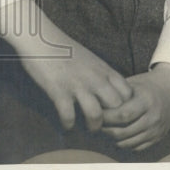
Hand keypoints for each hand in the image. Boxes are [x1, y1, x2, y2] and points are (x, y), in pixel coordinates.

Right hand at [0, 1, 132, 131]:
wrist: (43, 40)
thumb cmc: (67, 51)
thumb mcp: (93, 60)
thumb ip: (102, 74)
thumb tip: (110, 92)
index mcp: (105, 70)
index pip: (127, 93)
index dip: (124, 106)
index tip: (116, 113)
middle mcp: (95, 78)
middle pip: (116, 106)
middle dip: (112, 120)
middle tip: (104, 125)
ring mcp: (78, 85)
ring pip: (96, 115)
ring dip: (92, 127)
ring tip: (87, 129)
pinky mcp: (59, 91)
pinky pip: (69, 116)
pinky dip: (68, 125)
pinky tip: (66, 125)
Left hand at [101, 63, 169, 149]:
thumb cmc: (147, 85)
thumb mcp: (133, 84)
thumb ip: (116, 94)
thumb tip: (93, 104)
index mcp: (147, 100)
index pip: (121, 115)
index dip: (105, 118)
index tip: (96, 114)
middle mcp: (154, 116)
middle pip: (122, 132)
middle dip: (106, 131)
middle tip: (97, 125)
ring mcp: (157, 129)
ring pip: (127, 143)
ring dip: (113, 139)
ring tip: (106, 130)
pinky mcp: (159, 137)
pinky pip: (136, 148)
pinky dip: (125, 144)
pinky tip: (120, 135)